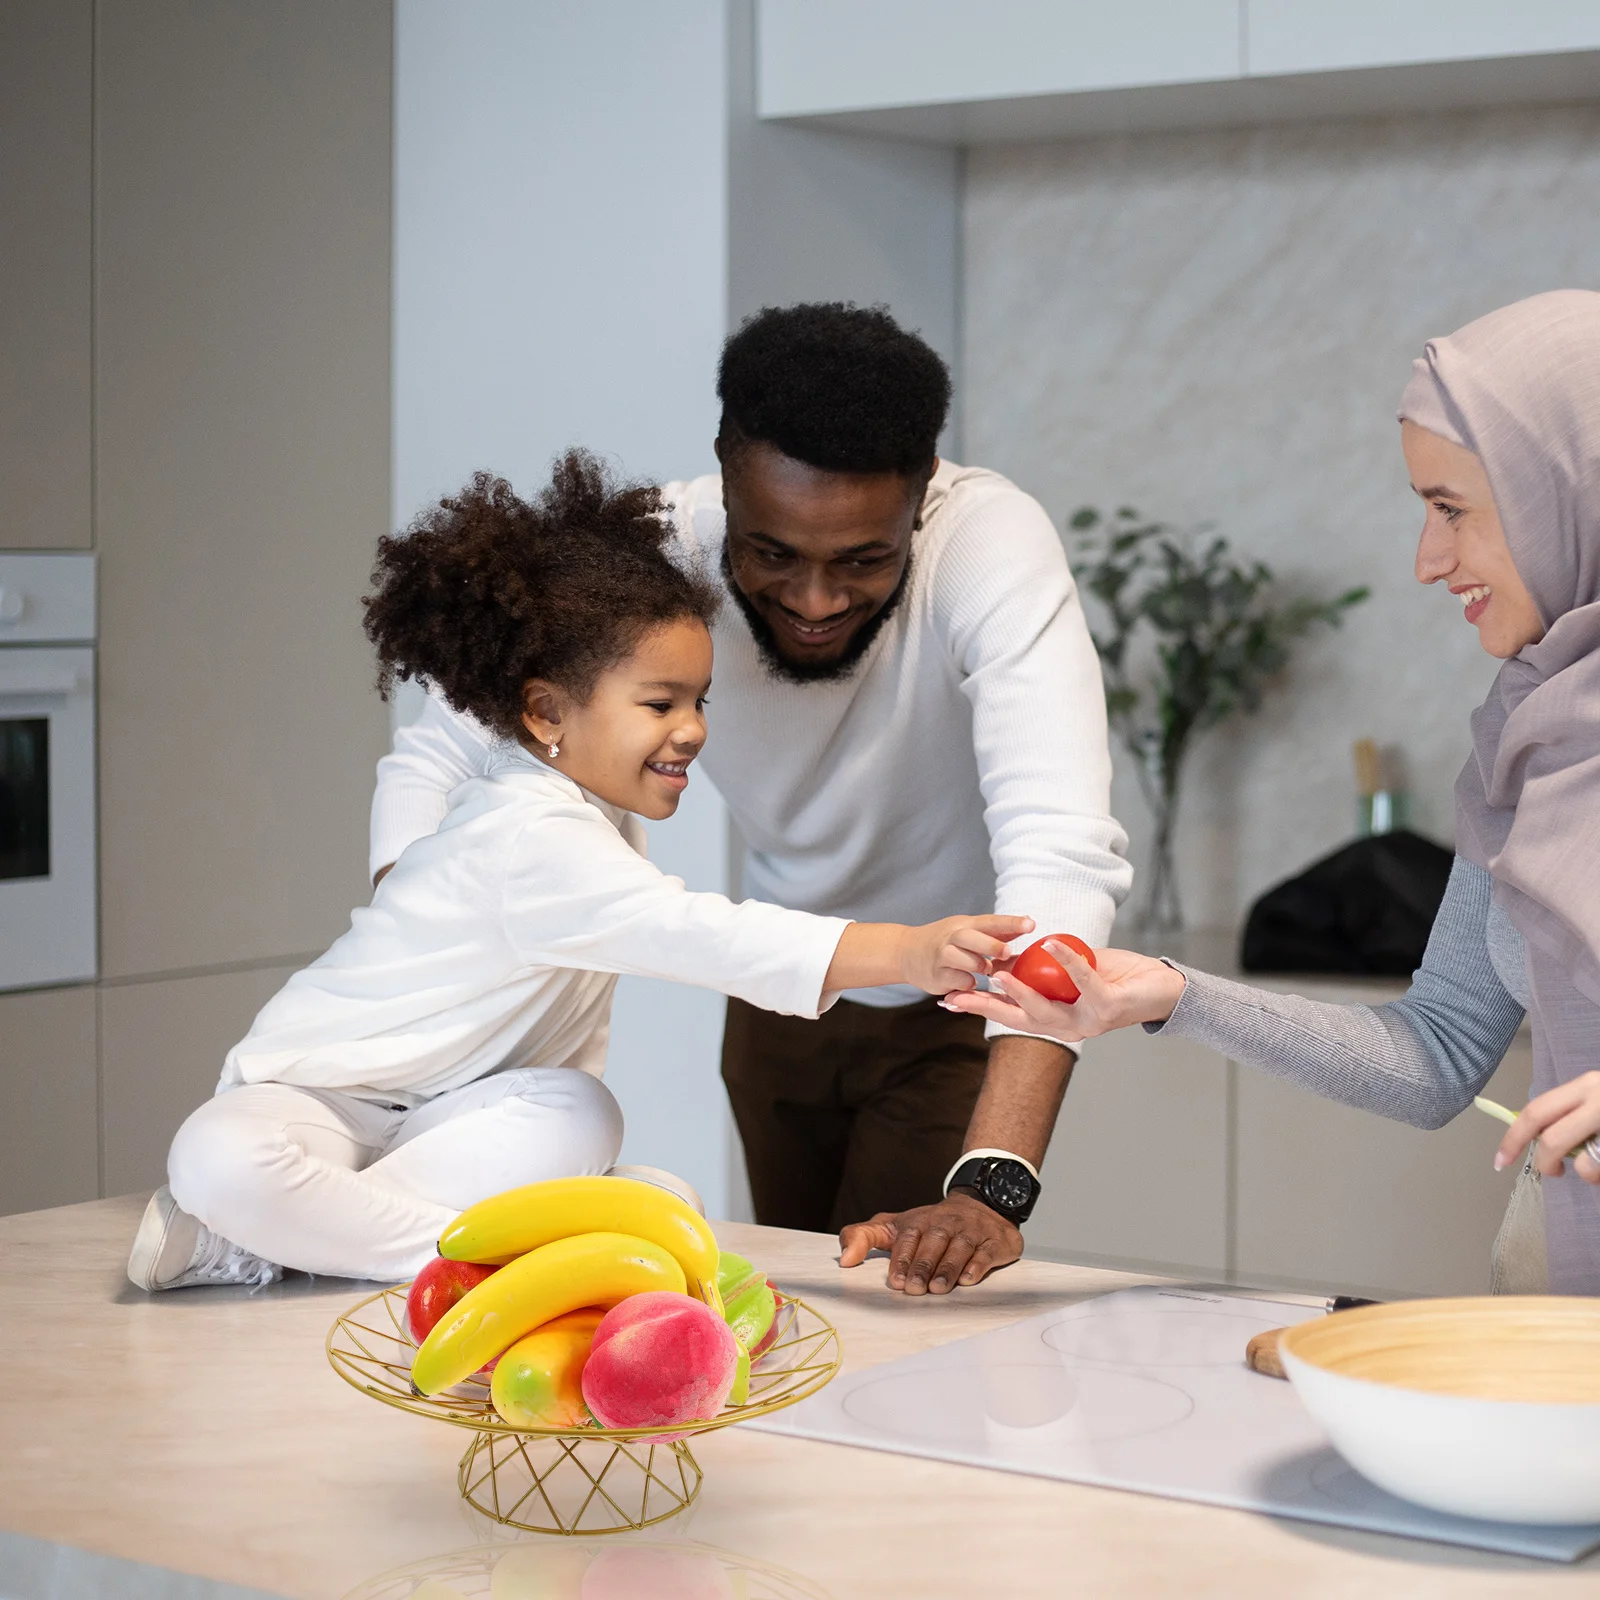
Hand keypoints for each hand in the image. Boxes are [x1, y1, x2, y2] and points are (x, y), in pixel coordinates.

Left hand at [838, 1191, 1021, 1294]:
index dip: (901, 1258)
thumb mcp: (895, 1226)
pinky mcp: (995, 1240)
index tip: (894, 1281)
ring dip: (947, 1268)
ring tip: (938, 1289)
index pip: (908, 1236)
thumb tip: (843, 1260)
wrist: (981, 1205)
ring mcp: (972, 1230)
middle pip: (933, 1242)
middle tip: (914, 1289)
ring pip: (959, 1247)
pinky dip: (978, 1265)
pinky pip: (987, 1251)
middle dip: (922, 1265)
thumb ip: (864, 1237)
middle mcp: (945, 1223)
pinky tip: (968, 1279)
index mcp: (919, 1220)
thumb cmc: (930, 1225)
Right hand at [903, 914, 1034, 994]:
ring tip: (984, 968)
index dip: (1010, 923)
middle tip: (1007, 952)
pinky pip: (958, 981)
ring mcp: (942, 956)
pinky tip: (968, 982)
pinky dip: (967, 982)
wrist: (907, 953)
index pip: (990, 921)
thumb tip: (1028, 923)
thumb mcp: (969, 930)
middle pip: (971, 938)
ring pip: (964, 961)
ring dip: (978, 966)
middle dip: (991, 945)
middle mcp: (952, 937)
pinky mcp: (936, 975)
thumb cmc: (947, 941)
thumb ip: (997, 931)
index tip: (1030, 924)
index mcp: (965, 924)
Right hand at [939, 942, 1185, 1042]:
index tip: (948, 1000)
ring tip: (998, 972)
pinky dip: (1066, 960)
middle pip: (1019, 1019)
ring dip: (1020, 990)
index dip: (980, 1008)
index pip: (1011, 1016)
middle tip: (957, 996)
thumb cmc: (1117, 977)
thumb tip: (1009, 957)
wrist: (1161, 986)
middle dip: (986, 1008)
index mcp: (1056, 1020)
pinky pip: (1081, 980)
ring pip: (1045, 1008)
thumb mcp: (1072, 970)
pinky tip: (1051, 943)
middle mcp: (1068, 1028)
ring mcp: (1087, 1021)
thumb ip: (1043, 969)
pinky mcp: (1107, 1007)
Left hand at [1496, 1072, 1599, 1183]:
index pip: (1535, 1112)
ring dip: (1587, 1174)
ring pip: (1586, 1167)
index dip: (1512, 1139)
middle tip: (1552, 1173)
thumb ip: (1572, 1112)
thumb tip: (1535, 1139)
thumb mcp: (1597, 1096)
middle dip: (1545, 1163)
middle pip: (1552, 1140)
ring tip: (1598, 1163)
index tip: (1499, 1162)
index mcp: (1585, 1086)